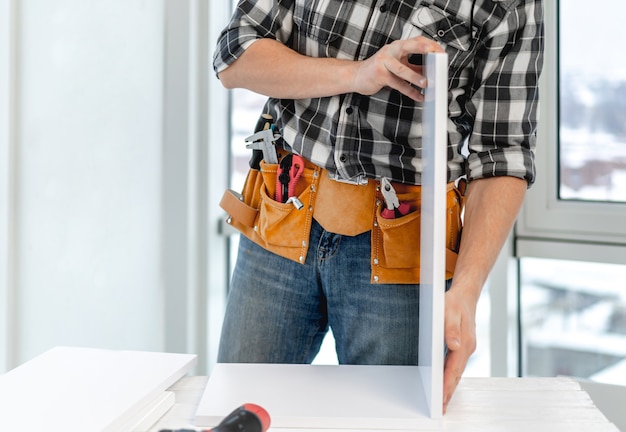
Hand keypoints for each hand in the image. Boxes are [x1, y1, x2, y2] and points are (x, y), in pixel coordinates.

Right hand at [352, 36, 443, 100]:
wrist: (356, 76)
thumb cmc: (378, 69)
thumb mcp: (397, 64)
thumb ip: (413, 66)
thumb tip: (431, 70)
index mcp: (396, 46)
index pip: (416, 40)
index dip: (429, 44)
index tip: (440, 51)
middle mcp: (390, 51)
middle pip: (408, 46)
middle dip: (422, 49)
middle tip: (436, 54)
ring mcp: (383, 63)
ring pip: (402, 69)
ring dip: (415, 77)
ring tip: (426, 83)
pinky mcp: (379, 75)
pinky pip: (397, 84)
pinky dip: (409, 91)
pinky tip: (418, 96)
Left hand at [442, 287, 477, 413]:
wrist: (466, 295)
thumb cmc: (455, 302)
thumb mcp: (449, 310)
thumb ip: (450, 328)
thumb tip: (454, 345)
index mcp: (465, 342)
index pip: (454, 368)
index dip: (447, 384)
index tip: (442, 397)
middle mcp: (467, 347)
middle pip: (457, 374)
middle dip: (449, 391)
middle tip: (441, 407)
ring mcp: (466, 348)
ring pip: (458, 371)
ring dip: (451, 386)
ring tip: (442, 400)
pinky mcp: (463, 346)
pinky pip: (457, 365)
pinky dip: (452, 375)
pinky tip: (446, 381)